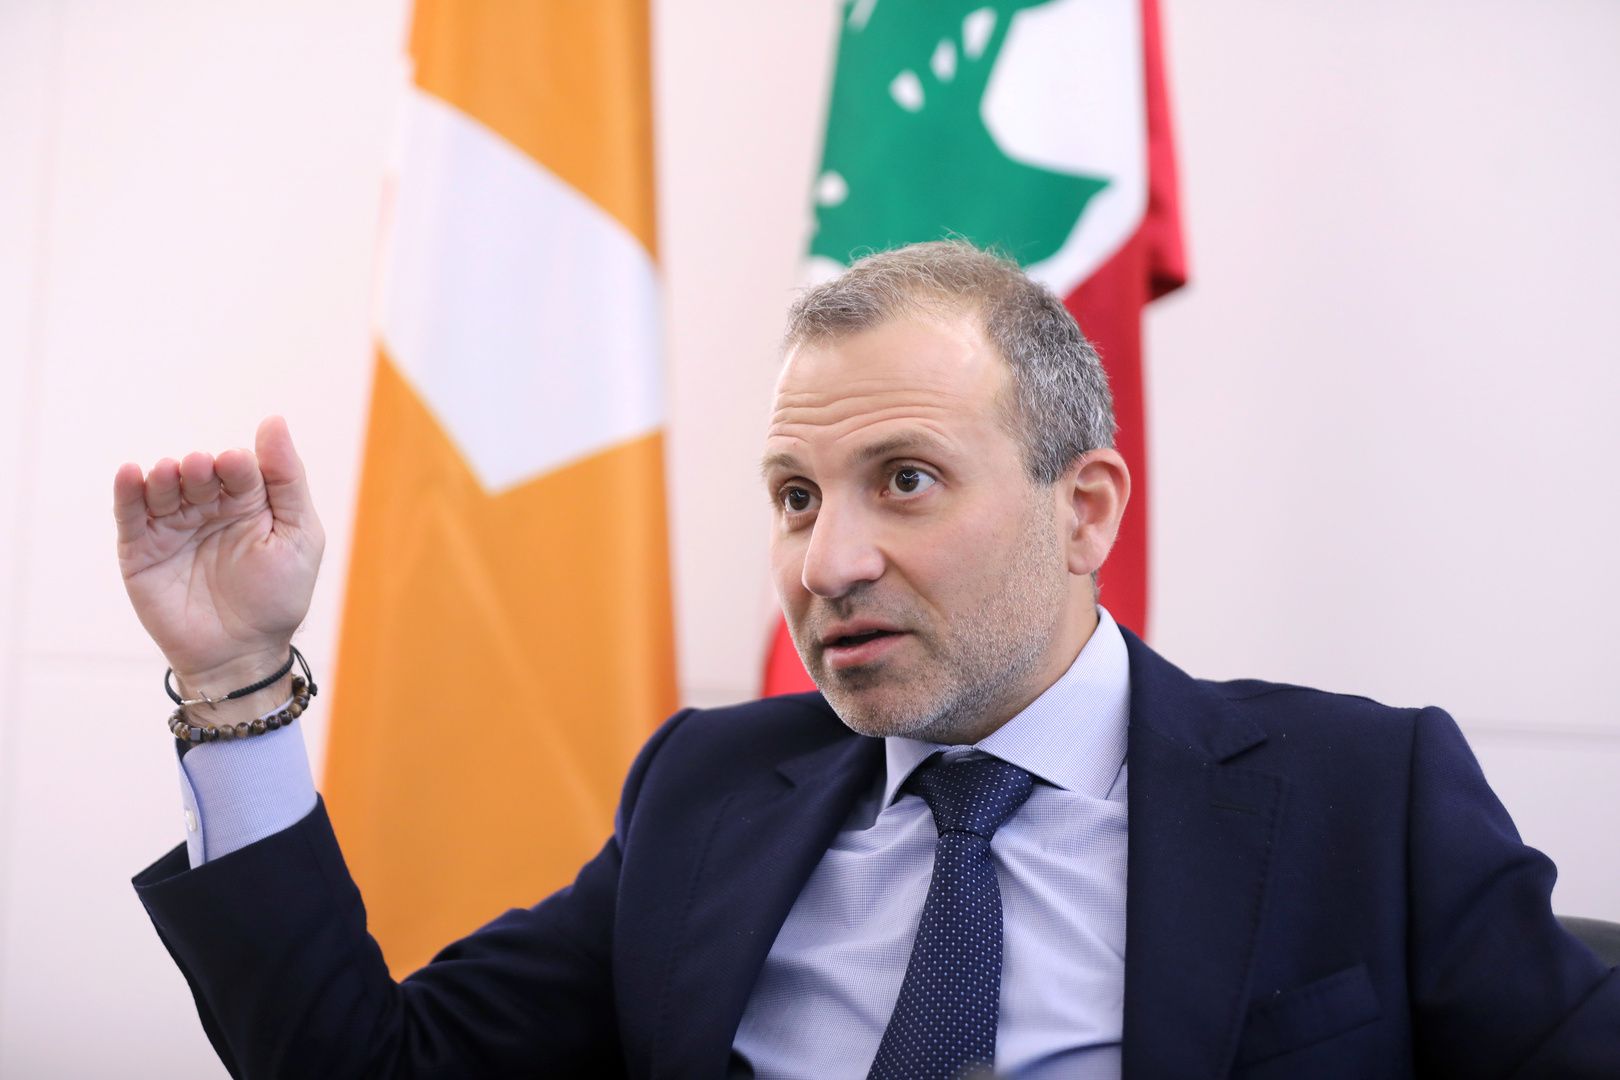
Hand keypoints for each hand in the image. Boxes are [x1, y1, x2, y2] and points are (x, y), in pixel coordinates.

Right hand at [113, 416, 324, 702]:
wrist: (242, 654)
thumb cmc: (278, 596)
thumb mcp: (297, 535)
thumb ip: (287, 480)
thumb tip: (273, 421)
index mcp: (249, 501)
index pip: (241, 470)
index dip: (238, 464)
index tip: (236, 463)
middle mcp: (209, 507)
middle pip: (199, 475)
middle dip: (200, 469)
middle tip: (202, 467)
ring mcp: (173, 527)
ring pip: (163, 488)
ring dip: (165, 476)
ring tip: (171, 472)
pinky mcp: (141, 550)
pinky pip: (131, 515)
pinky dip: (128, 492)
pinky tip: (132, 473)